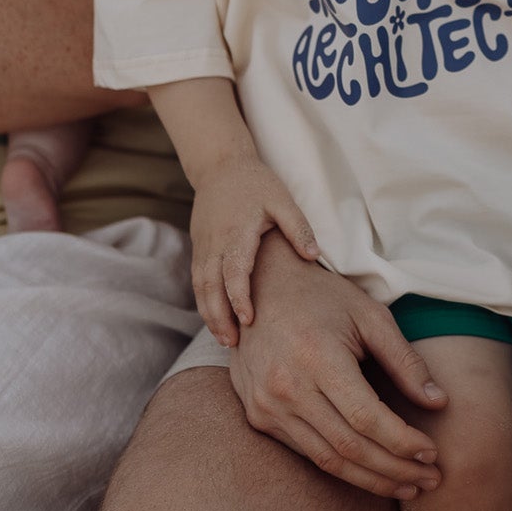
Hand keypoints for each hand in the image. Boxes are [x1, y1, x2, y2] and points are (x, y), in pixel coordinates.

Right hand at [190, 156, 319, 343]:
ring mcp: (203, 247)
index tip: (249, 319)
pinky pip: (197, 281)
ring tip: (224, 340)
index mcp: (238, 232)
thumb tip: (314, 257)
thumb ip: (298, 228)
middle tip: (232, 344)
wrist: (220, 167)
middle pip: (210, 286)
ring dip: (209, 314)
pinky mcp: (199, 249)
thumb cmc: (256, 184)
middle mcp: (216, 243)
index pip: (234, 270)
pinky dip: (204, 303)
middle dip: (219, 317)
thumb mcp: (282, 199)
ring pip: (200, 287)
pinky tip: (217, 320)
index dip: (239, 296)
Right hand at [228, 234, 447, 499]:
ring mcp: (267, 405)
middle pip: (349, 448)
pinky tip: (371, 472)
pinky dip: (342, 468)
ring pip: (327, 460)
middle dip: (395, 470)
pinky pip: (306, 453)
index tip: (433, 454)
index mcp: (317, 357)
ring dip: (372, 480)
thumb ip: (405, 360)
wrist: (259, 287)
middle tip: (431, 480)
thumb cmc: (323, 297)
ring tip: (408, 486)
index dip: (403, 442)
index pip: (366, 418)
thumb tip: (440, 403)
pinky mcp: (258, 416)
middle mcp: (286, 386)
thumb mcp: (370, 315)